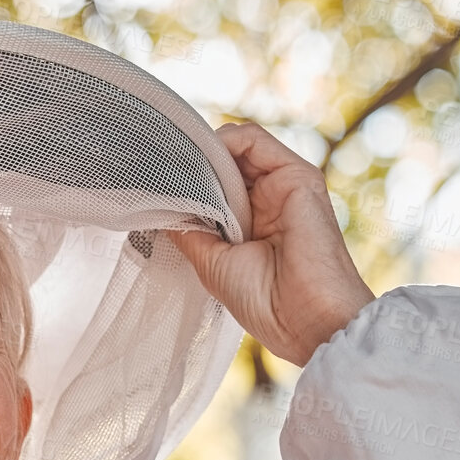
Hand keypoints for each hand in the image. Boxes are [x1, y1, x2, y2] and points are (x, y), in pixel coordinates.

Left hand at [164, 123, 375, 366]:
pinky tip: (202, 163)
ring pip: (236, 148)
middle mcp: (267, 201)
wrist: (305, 319)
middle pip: (222, 165)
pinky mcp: (297, 174)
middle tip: (158, 177)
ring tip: (177, 172)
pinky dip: (223, 143)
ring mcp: (282, 186)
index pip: (214, 188)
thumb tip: (162, 204)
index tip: (154, 190)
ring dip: (203, 155)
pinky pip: (255, 141)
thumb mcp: (211, 262)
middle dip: (189, 167)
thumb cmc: (265, 302)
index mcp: (250, 224)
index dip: (185, 184)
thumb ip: (190, 229)